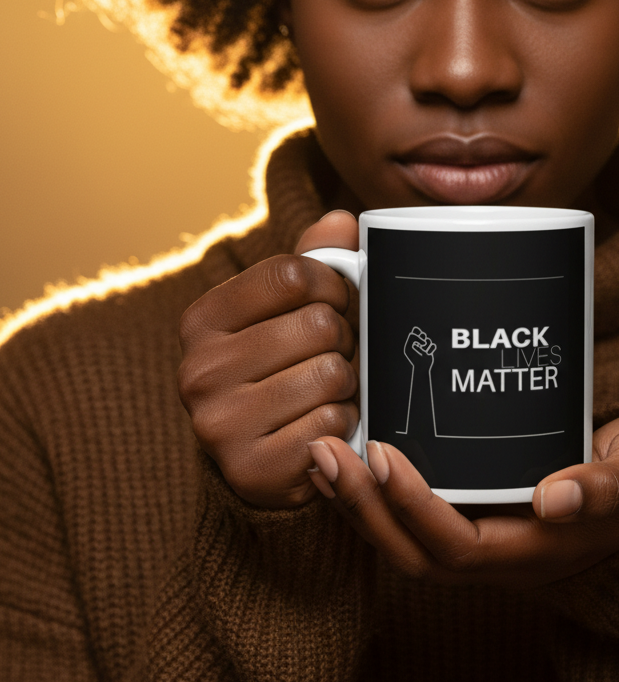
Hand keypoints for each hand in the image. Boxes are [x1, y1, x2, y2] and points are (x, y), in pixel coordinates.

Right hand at [177, 210, 360, 507]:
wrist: (257, 454)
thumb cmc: (279, 365)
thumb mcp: (286, 307)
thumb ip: (314, 258)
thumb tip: (342, 221)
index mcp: (203, 319)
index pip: (293, 274)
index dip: (332, 285)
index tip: (333, 302)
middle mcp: (199, 370)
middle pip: (319, 324)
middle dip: (342, 339)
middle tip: (329, 354)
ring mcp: (220, 425)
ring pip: (331, 374)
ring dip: (346, 383)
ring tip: (325, 390)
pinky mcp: (251, 471)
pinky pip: (333, 426)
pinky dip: (343, 424)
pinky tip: (321, 426)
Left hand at [306, 412, 618, 586]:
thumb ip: (611, 484)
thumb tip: (558, 498)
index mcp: (539, 549)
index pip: (459, 545)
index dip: (414, 508)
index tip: (382, 454)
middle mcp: (502, 554)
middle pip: (415, 553)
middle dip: (363, 508)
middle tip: (324, 451)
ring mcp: (486, 539)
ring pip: (405, 542)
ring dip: (358, 503)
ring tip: (322, 453)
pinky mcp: (477, 515)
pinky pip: (413, 521)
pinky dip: (374, 495)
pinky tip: (350, 454)